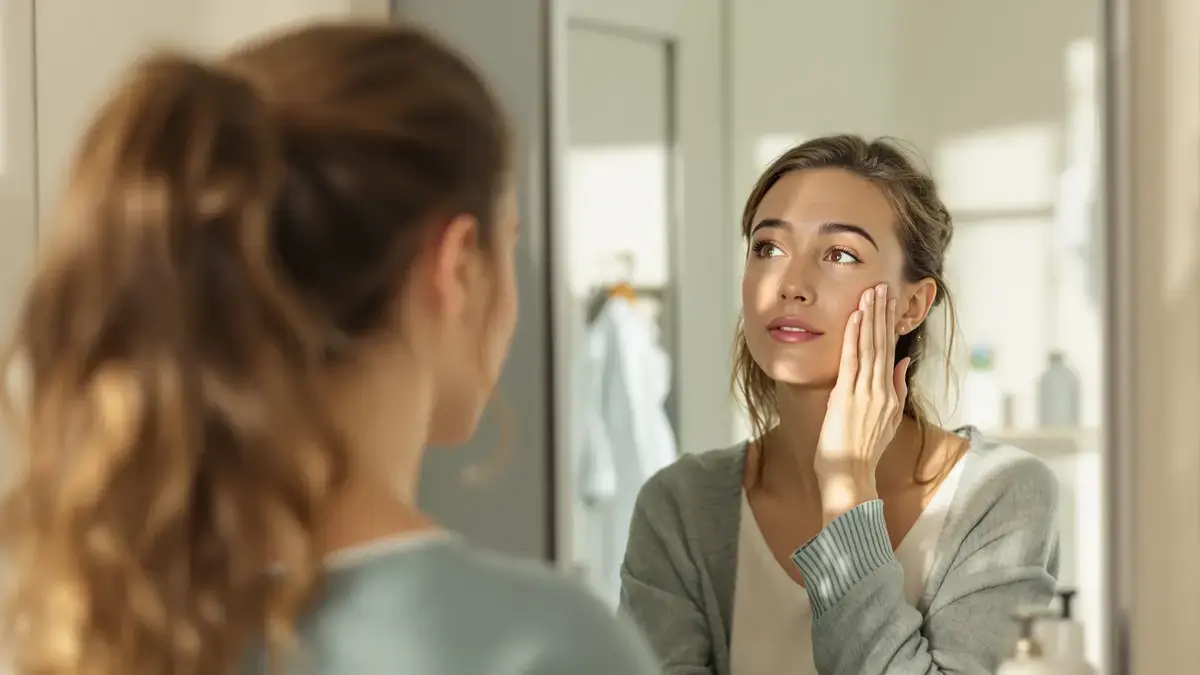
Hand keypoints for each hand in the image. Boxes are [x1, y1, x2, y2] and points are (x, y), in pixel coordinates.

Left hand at [815, 283, 911, 519]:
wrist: (851, 477)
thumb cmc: (862, 453)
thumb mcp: (887, 420)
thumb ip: (896, 390)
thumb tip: (902, 362)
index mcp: (889, 395)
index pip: (890, 352)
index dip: (889, 325)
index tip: (889, 301)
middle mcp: (881, 391)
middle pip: (883, 344)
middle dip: (883, 313)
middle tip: (883, 285)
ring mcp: (865, 393)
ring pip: (870, 347)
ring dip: (870, 318)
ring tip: (871, 292)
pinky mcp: (846, 397)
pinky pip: (851, 361)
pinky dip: (853, 337)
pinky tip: (854, 317)